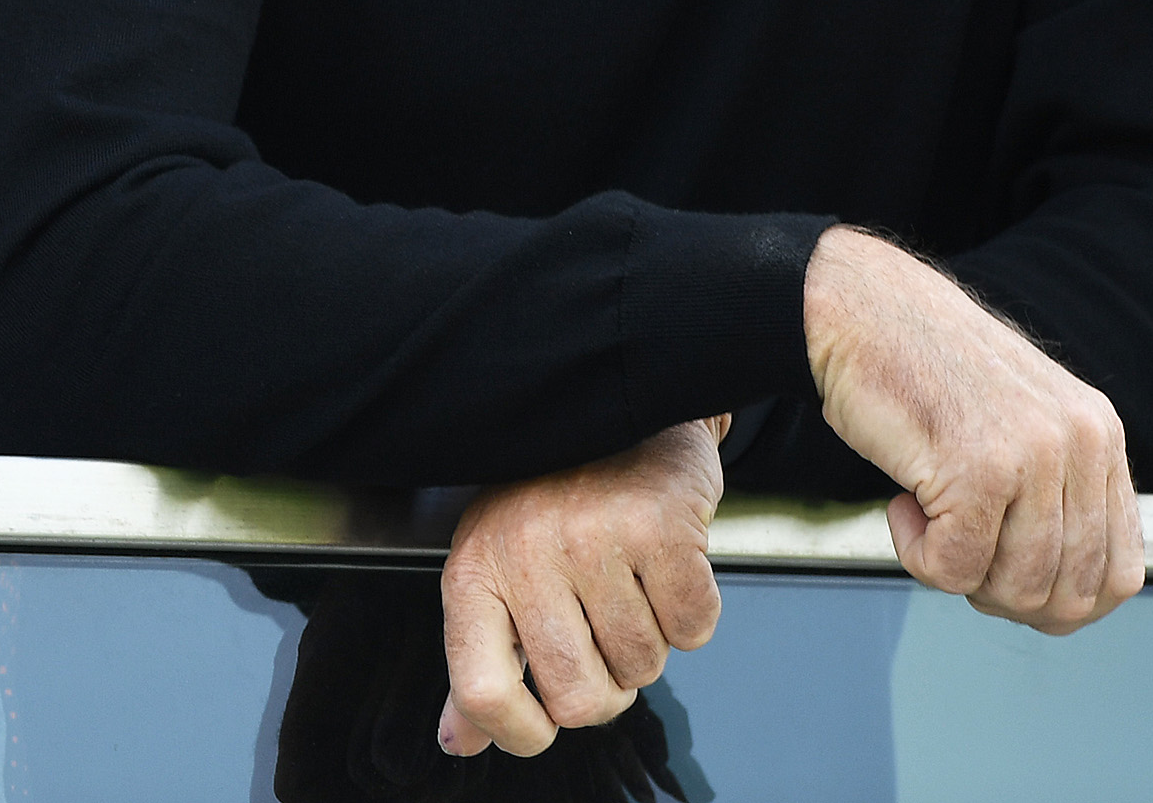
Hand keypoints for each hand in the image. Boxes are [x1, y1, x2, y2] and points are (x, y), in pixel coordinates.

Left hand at [434, 419, 724, 760]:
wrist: (612, 411)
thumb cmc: (547, 500)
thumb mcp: (494, 572)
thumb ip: (481, 661)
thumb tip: (458, 741)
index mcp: (474, 570)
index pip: (481, 690)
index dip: (518, 733)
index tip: (539, 727)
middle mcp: (526, 552)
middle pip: (581, 700)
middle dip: (605, 687)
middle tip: (599, 633)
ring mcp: (594, 538)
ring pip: (645, 667)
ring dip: (647, 642)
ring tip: (627, 581)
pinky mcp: (660, 525)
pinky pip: (694, 630)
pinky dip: (691, 613)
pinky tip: (664, 566)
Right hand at [806, 226, 1144, 630]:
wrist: (857, 305)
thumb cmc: (921, 365)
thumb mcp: (1021, 419)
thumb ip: (1056, 487)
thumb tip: (1062, 591)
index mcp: (1098, 435)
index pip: (1121, 574)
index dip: (1065, 604)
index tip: (1009, 586)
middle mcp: (1080, 444)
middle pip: (1072, 595)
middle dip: (1006, 599)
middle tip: (956, 554)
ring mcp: (1032, 456)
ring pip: (1018, 590)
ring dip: (959, 575)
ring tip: (925, 521)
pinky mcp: (976, 469)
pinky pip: (955, 567)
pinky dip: (917, 556)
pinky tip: (901, 506)